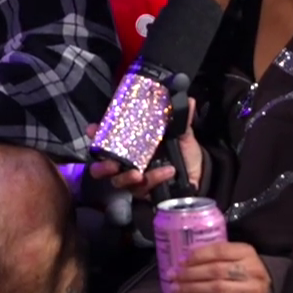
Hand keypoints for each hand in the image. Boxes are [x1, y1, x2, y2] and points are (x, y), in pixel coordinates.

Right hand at [88, 121, 202, 198]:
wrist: (199, 173)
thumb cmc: (183, 151)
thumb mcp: (182, 134)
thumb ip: (181, 120)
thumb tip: (188, 101)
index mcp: (131, 143)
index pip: (107, 138)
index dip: (96, 134)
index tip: (93, 129)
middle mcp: (127, 161)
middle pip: (102, 165)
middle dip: (102, 165)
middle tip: (111, 163)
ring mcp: (134, 178)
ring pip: (118, 181)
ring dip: (125, 177)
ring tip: (138, 174)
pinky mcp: (144, 191)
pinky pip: (142, 189)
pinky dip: (154, 179)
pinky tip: (167, 172)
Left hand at [175, 242, 274, 292]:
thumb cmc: (245, 274)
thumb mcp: (237, 258)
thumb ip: (217, 255)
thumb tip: (184, 258)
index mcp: (247, 252)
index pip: (219, 250)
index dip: (197, 255)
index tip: (180, 261)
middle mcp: (252, 270)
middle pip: (215, 270)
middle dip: (190, 274)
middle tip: (174, 276)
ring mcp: (252, 291)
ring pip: (217, 288)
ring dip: (193, 289)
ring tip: (178, 288)